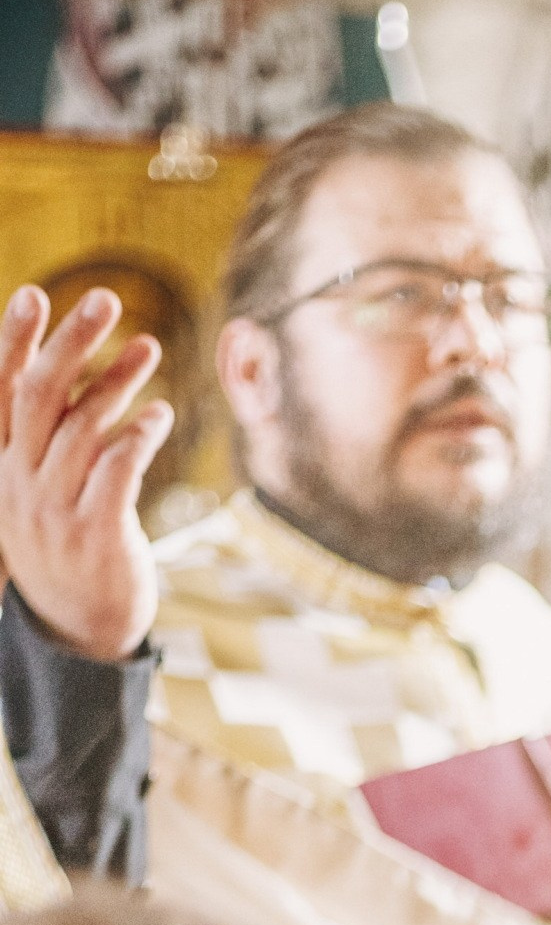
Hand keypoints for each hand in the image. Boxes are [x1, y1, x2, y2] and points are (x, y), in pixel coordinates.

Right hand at [0, 285, 172, 662]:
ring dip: (118, 381)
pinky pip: (116, 472)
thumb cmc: (67, 547)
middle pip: (40, 398)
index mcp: (2, 469)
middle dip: (71, 343)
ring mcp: (54, 511)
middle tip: (105, 299)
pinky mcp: (95, 535)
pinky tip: (160, 413)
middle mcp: (20, 484)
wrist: (79, 629)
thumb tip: (69, 372)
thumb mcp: (40, 491)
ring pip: (82, 429)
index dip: (14, 342)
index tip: (34, 294)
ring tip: (150, 347)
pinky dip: (138, 436)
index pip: (0, 394)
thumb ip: (48, 438)